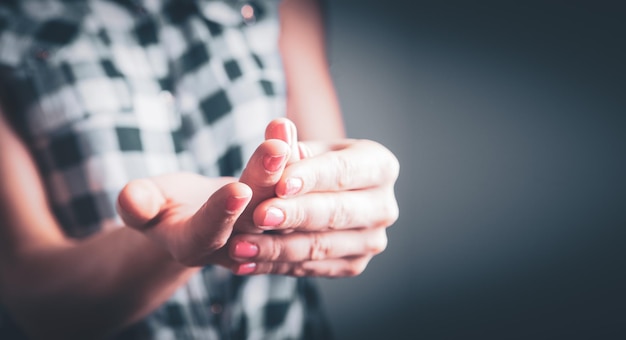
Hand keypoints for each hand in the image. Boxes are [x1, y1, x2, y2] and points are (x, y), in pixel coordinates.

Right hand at [116, 136, 292, 267]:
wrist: (190, 216)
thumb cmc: (159, 207)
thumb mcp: (143, 206)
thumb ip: (138, 205)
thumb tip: (131, 199)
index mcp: (194, 246)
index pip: (210, 232)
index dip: (222, 213)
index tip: (238, 190)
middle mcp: (233, 243)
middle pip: (253, 214)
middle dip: (264, 181)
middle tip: (276, 151)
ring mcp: (260, 230)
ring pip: (277, 197)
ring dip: (285, 163)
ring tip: (283, 131)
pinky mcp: (277, 210)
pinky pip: (286, 184)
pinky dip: (289, 155)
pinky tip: (287, 128)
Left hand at [228, 120, 399, 276]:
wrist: (312, 198)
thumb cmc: (307, 167)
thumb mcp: (298, 152)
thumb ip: (285, 145)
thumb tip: (277, 127)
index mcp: (380, 165)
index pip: (343, 171)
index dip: (311, 178)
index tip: (280, 184)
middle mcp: (384, 206)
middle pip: (336, 212)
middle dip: (295, 215)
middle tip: (259, 216)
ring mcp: (372, 240)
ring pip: (321, 246)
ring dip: (277, 248)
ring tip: (240, 246)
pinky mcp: (354, 265)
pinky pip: (312, 268)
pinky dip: (276, 265)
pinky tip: (247, 262)